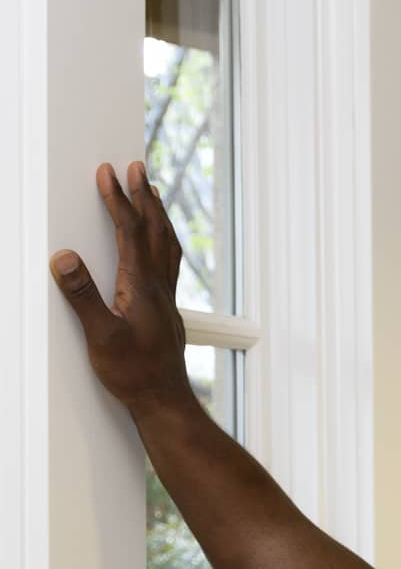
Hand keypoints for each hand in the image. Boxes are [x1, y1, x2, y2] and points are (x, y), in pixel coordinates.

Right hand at [49, 160, 192, 413]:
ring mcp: (166, 299)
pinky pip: (169, 265)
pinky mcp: (167, 312)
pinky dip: (164, 243)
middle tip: (137, 167)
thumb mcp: (100, 337)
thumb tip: (64, 257)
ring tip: (153, 193)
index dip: (118, 200)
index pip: (130, 233)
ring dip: (158, 216)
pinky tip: (162, 246)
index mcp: (141, 287)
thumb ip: (81, 296)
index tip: (107, 172)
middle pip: (155, 232)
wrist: (165, 402)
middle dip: (144, 197)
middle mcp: (159, 288)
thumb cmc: (134, 374)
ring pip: (167, 247)